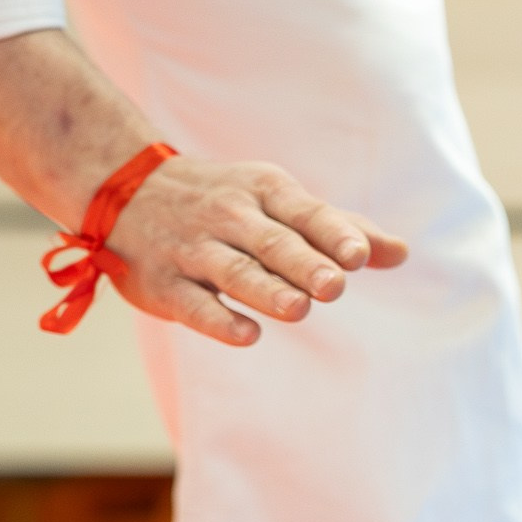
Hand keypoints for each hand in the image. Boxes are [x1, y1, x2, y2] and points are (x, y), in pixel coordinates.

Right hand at [108, 157, 406, 345]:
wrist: (122, 188)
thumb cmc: (224, 202)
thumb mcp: (279, 201)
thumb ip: (338, 228)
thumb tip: (400, 252)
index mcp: (265, 192)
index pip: (306, 213)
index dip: (333, 234)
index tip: (360, 255)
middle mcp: (229, 218)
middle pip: (274, 243)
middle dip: (305, 264)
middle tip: (335, 286)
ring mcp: (193, 249)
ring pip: (235, 271)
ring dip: (266, 290)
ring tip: (298, 308)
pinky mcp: (163, 283)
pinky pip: (192, 303)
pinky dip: (217, 318)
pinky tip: (246, 333)